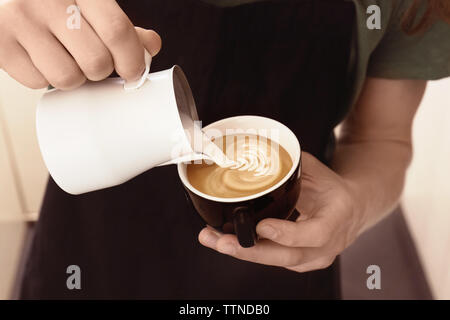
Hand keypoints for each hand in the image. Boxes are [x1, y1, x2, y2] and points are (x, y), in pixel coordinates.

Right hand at [0, 0, 160, 89]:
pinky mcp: (0, 44)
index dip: (132, 59)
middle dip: (101, 70)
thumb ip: (118, 25)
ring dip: (74, 77)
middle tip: (91, 59)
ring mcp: (19, 21)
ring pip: (68, 78)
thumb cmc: (51, 0)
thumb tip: (150, 46)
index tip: (133, 71)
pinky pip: (38, 82)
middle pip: (96, 62)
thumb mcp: (89, 2)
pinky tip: (39, 56)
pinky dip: (44, 77)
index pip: (117, 31)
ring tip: (63, 56)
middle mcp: (46, 0)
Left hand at [198, 152, 365, 271]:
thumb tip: (258, 146)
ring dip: (243, 252)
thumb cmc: (332, 188)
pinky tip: (226, 242)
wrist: (350, 209)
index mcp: (336, 218)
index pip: (315, 233)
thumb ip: (290, 162)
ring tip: (213, 240)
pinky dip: (249, 252)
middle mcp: (327, 245)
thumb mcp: (315, 170)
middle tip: (223, 242)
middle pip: (288, 257)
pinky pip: (273, 261)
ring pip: (277, 262)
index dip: (287, 233)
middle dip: (251, 251)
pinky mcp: (300, 262)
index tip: (261, 226)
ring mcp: (314, 257)